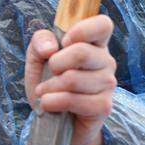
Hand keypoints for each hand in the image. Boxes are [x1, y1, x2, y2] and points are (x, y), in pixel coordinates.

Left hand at [25, 14, 116, 144]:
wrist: (53, 119)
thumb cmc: (48, 82)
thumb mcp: (37, 58)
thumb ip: (40, 42)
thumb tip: (51, 48)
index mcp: (93, 43)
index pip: (103, 24)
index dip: (82, 30)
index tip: (64, 42)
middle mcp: (105, 61)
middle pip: (82, 52)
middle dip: (55, 63)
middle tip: (49, 72)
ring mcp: (108, 84)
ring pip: (74, 79)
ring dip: (50, 86)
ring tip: (45, 91)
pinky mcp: (103, 106)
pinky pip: (75, 101)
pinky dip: (54, 102)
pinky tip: (50, 104)